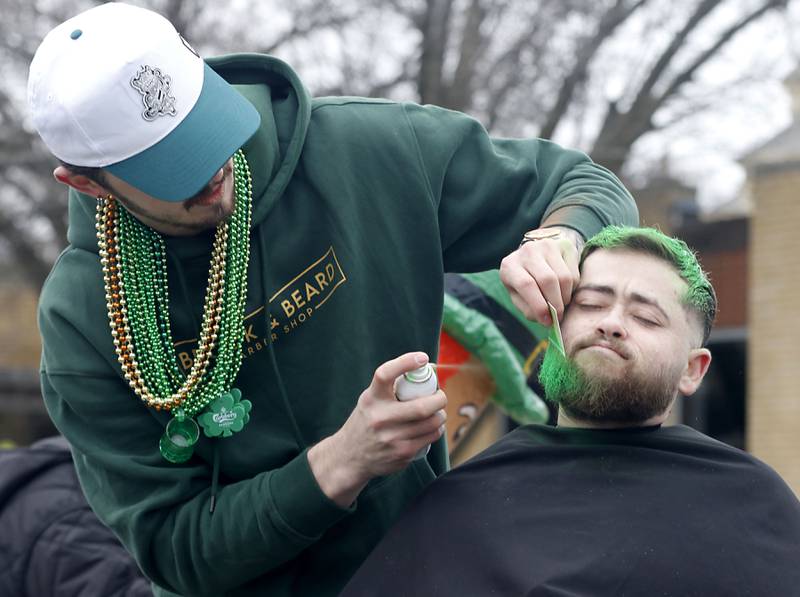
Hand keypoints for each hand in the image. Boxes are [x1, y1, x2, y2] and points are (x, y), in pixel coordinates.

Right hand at [308, 352, 446, 506]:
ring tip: (437, 412)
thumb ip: (393, 385)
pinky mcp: (402, 453)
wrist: (349, 457)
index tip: (422, 357)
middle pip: (421, 407)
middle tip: (440, 396)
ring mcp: (391, 438)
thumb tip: (430, 367)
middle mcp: (379, 418)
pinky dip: (436, 429)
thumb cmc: (367, 421)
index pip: (385, 374)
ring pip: (432, 423)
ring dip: (440, 415)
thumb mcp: (371, 400)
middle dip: (439, 399)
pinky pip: (430, 437)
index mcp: (371, 399)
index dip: (405, 362)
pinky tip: (431, 427)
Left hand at [499, 226, 581, 325]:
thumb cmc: (524, 281)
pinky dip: (572, 288)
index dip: (538, 305)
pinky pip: (573, 273)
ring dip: (565, 297)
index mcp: (510, 266)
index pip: (526, 284)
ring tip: (561, 304)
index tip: (547, 321)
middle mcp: (527, 251)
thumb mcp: (519, 296)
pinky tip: (564, 291)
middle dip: (556, 303)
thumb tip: (547, 319)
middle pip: (548, 279)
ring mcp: (546, 246)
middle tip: (558, 316)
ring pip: (564, 277)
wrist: (532, 256)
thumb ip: (529, 309)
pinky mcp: (563, 246)